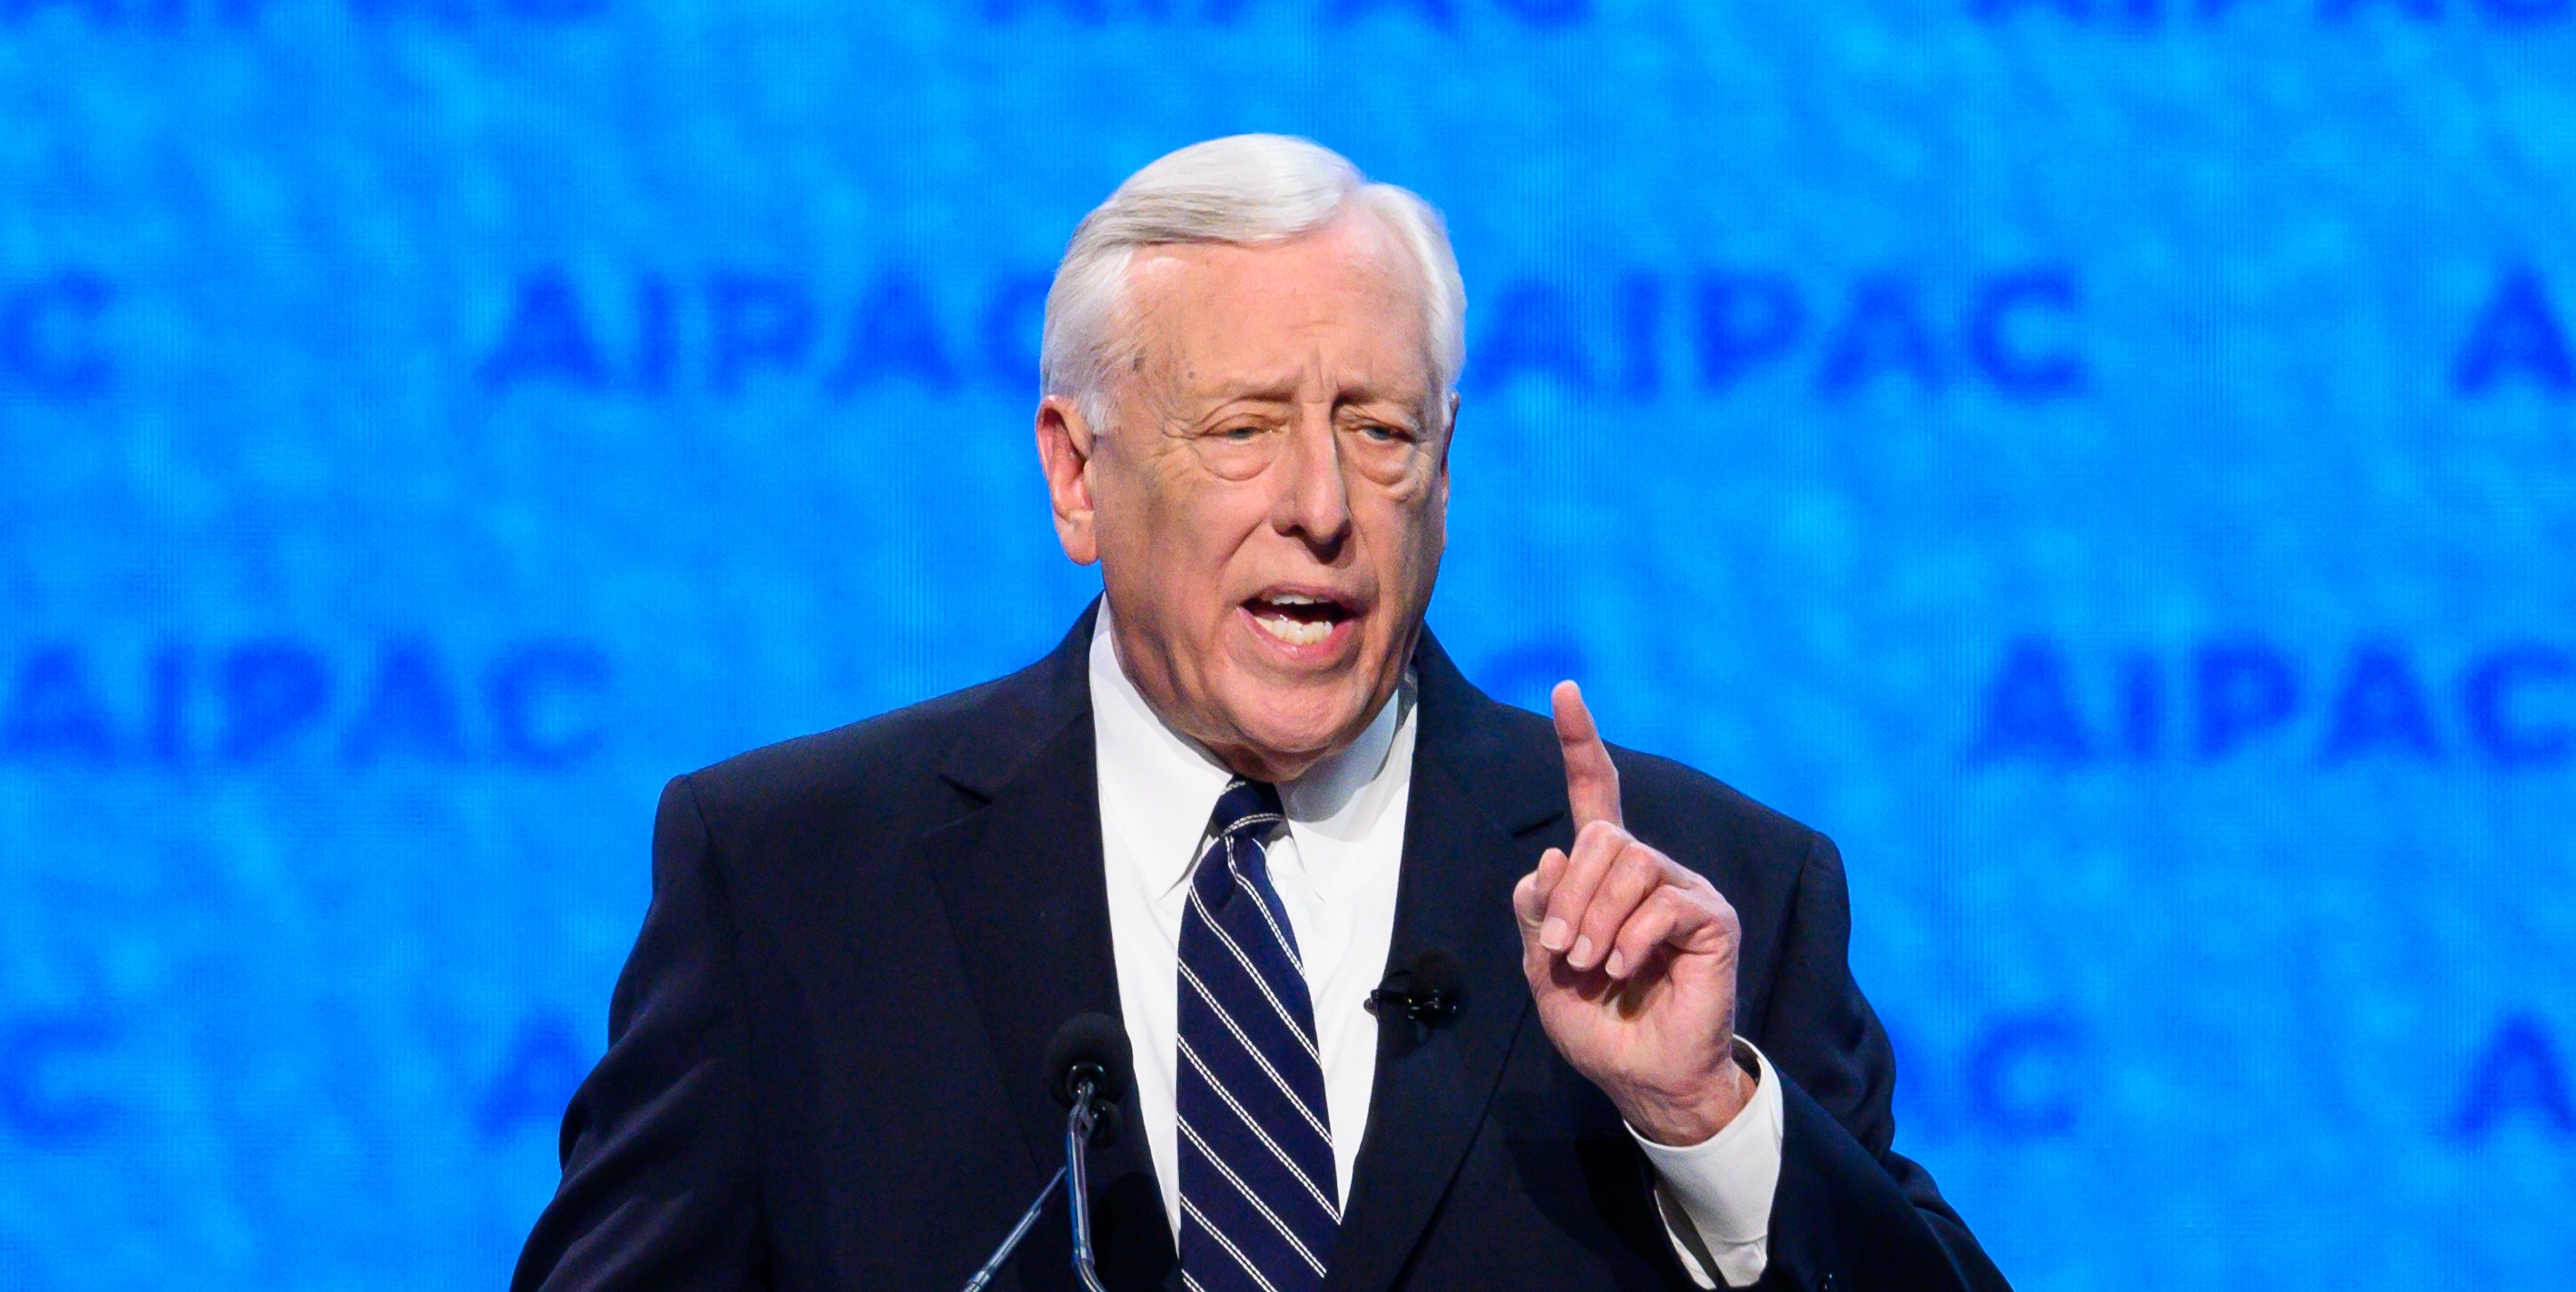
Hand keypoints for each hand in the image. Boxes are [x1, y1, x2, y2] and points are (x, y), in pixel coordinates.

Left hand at [1513, 681, 1750, 1145]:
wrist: (1643, 1077)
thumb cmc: (1597, 1024)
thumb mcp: (1544, 967)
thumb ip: (1540, 912)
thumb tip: (1553, 855)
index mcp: (1605, 874)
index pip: (1595, 794)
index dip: (1580, 743)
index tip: (1565, 690)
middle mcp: (1648, 871)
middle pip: (1602, 836)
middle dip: (1571, 894)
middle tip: (1564, 951)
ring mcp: (1684, 891)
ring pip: (1630, 863)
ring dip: (1596, 920)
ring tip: (1592, 967)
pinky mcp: (1712, 918)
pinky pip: (1663, 900)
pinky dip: (1631, 939)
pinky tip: (1623, 971)